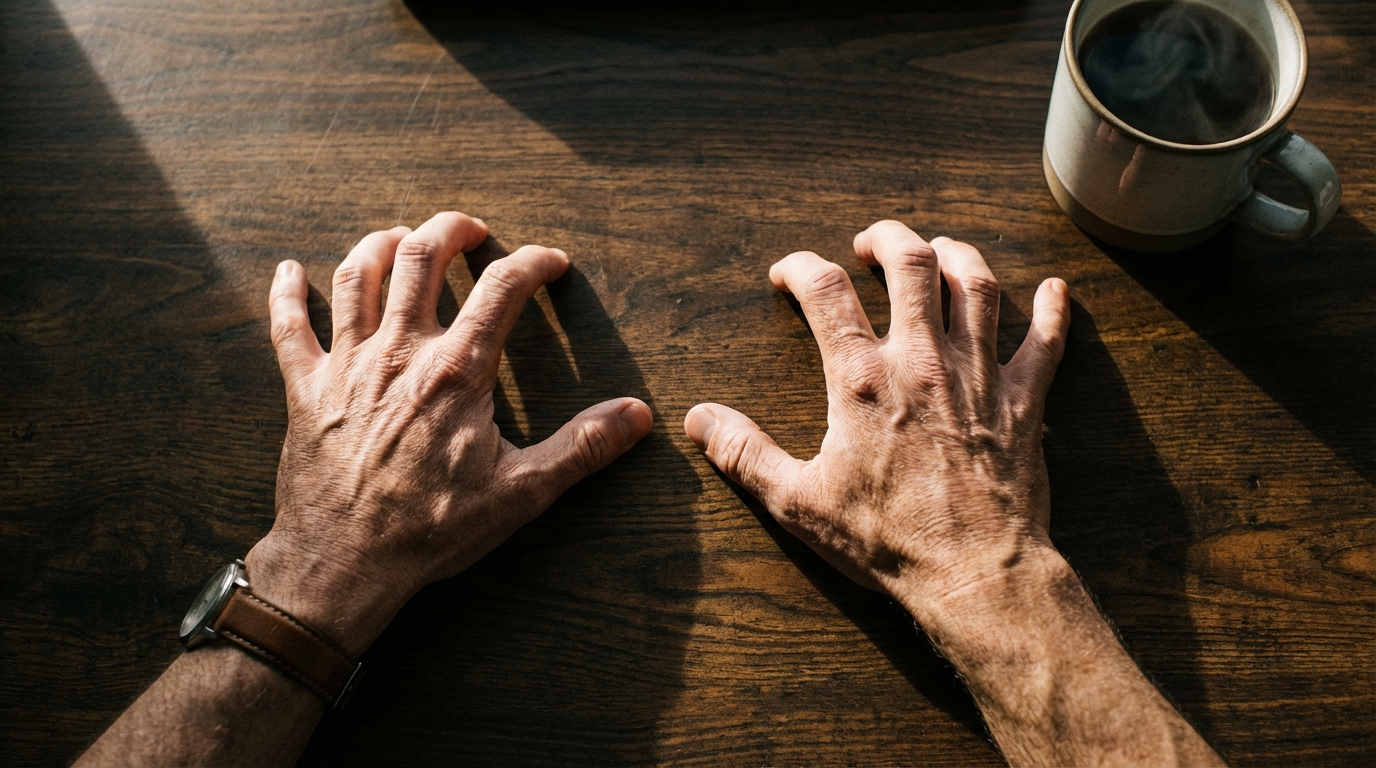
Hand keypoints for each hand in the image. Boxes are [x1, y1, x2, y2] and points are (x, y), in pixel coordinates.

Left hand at [246, 212, 652, 656]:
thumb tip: (637, 414)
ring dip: (380, 243)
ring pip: (357, 275)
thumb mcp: (522, 492)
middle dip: (450, 230)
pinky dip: (286, 293)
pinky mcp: (304, 389)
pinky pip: (287, 326)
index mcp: (456, 371)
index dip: (533, 264)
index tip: (551, 263)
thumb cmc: (432, 530)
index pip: (502, 289)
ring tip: (401, 237)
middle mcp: (400, 351)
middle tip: (471, 230)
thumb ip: (582, 447)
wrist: (344, 564)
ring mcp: (347, 365)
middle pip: (421, 257)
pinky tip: (289, 271)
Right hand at [683, 220, 1070, 621]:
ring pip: (978, 285)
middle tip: (870, 243)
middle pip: (912, 263)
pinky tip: (1055, 292)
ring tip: (940, 249)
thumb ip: (744, 453)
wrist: (974, 573)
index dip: (800, 268)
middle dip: (888, 239)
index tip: (786, 273)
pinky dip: (1053, 312)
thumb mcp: (798, 501)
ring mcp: (979, 375)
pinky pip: (1047, 343)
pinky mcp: (1026, 402)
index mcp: (863, 379)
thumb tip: (698, 418)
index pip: (825, 292)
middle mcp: (923, 360)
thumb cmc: (886, 540)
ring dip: (958, 255)